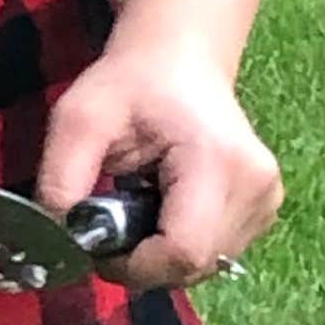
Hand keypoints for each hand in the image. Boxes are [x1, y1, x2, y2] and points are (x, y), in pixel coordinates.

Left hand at [35, 40, 280, 293]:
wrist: (180, 58)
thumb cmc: (130, 84)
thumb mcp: (77, 120)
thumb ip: (60, 181)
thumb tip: (58, 241)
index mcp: (217, 161)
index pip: (182, 252)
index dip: (133, 265)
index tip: (97, 245)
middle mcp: (256, 187)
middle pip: (194, 265)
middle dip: (142, 261)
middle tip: (110, 224)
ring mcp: (266, 200)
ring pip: (205, 266)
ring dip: (160, 255)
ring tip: (138, 207)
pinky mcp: (264, 209)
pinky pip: (216, 253)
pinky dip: (181, 244)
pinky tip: (164, 208)